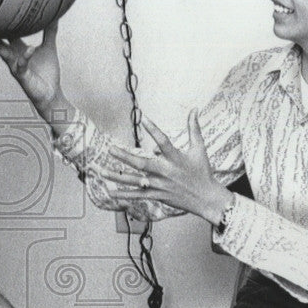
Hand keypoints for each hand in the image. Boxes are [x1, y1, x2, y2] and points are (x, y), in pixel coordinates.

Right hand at [0, 21, 61, 108]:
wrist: (51, 93)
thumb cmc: (47, 72)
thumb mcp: (49, 47)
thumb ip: (50, 32)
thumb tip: (54, 15)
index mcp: (18, 48)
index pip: (5, 32)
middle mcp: (13, 56)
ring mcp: (15, 66)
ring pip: (3, 54)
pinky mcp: (22, 76)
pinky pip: (21, 65)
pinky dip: (25, 56)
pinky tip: (30, 48)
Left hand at [99, 110, 230, 223]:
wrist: (207, 199)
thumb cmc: (202, 172)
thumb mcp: (199, 148)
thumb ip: (194, 128)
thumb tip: (195, 109)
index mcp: (175, 158)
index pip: (163, 141)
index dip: (154, 129)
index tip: (143, 117)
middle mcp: (165, 171)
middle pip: (142, 164)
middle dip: (124, 157)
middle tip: (109, 149)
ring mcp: (160, 185)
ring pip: (135, 181)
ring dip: (116, 176)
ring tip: (100, 171)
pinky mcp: (158, 195)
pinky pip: (138, 195)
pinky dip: (124, 195)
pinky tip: (111, 192)